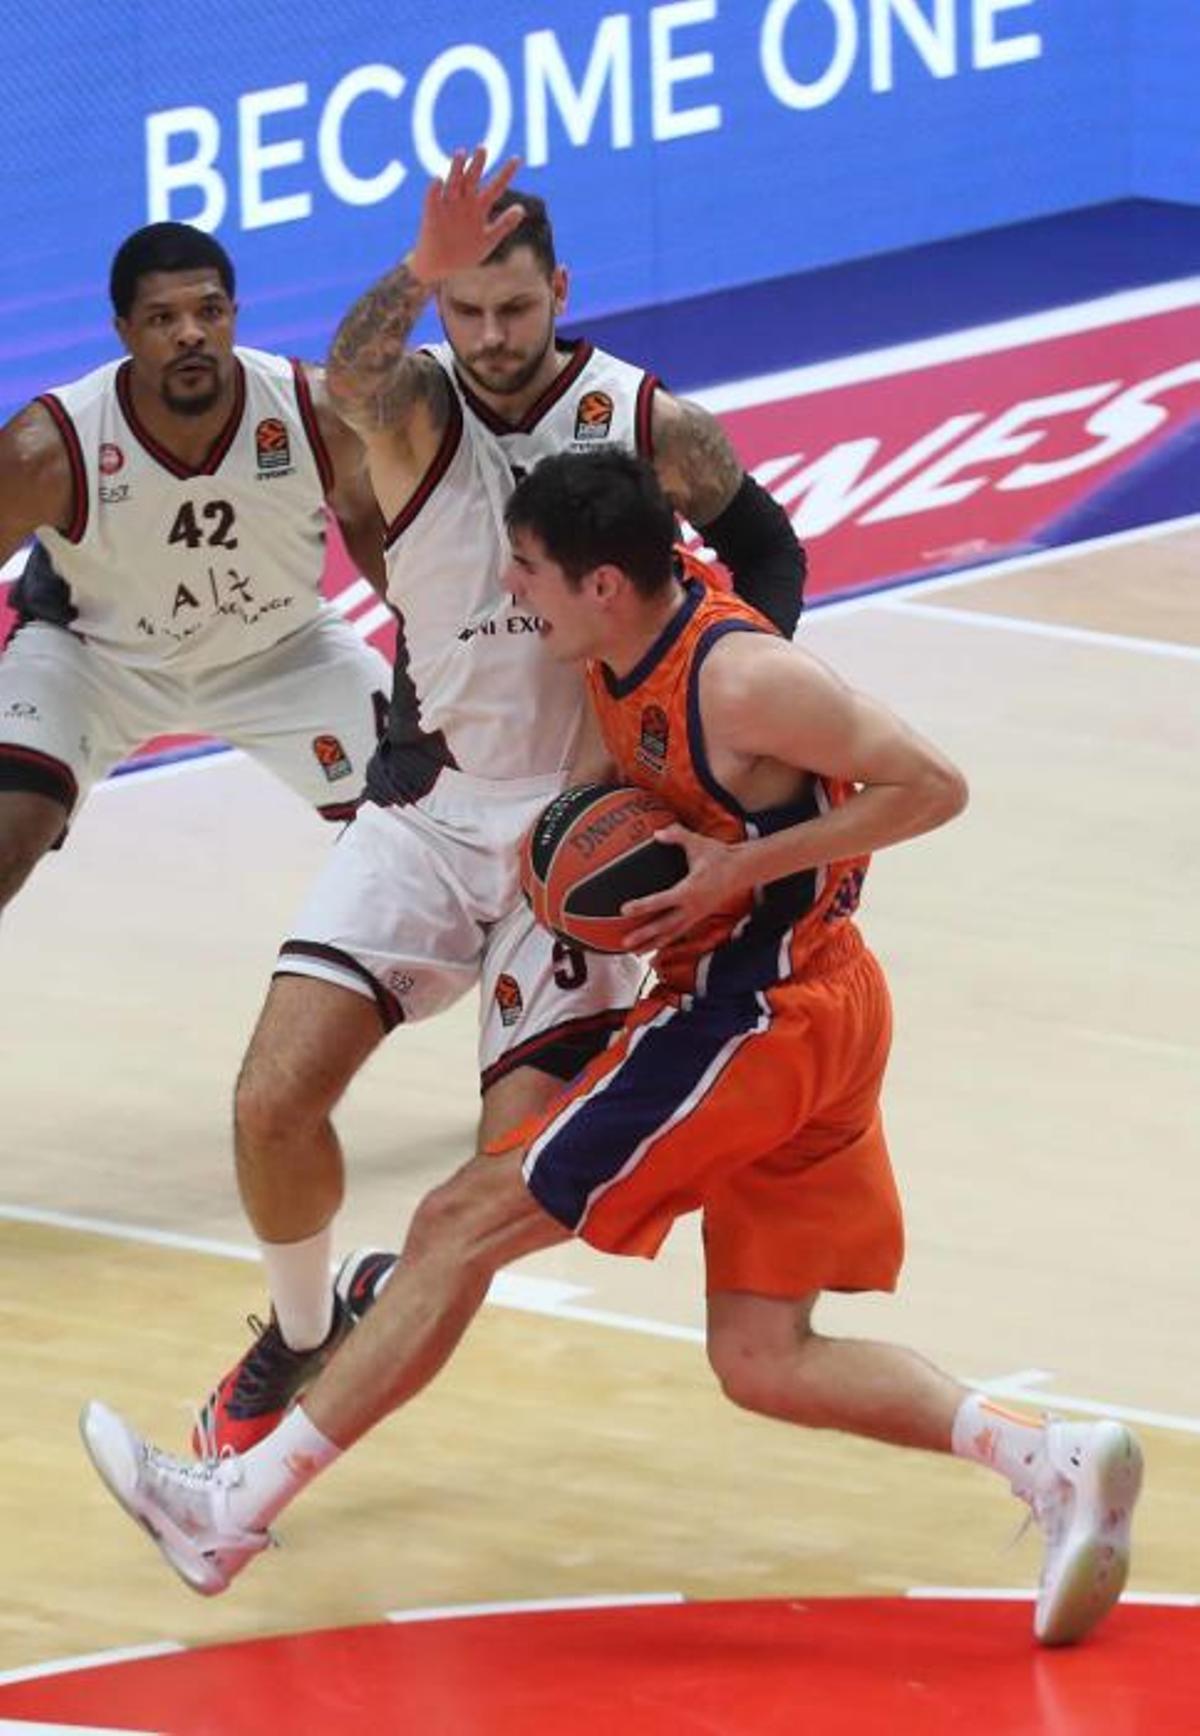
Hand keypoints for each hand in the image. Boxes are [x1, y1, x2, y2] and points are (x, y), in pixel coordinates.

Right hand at [408, 148, 524, 283]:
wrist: (440, 265)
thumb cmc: (465, 253)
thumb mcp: (488, 240)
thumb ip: (504, 225)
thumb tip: (522, 209)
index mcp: (480, 207)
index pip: (496, 186)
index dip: (506, 173)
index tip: (517, 159)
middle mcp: (464, 201)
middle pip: (473, 178)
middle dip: (477, 164)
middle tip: (483, 148)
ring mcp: (448, 205)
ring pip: (453, 182)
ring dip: (456, 168)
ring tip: (461, 153)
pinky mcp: (432, 212)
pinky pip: (433, 197)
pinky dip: (435, 188)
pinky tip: (439, 179)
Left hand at [620, 823, 747, 952]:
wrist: (744, 870)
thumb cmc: (720, 856)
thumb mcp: (698, 843)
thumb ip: (677, 836)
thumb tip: (657, 832)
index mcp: (690, 890)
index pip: (661, 901)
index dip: (642, 906)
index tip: (624, 910)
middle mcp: (692, 907)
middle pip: (664, 926)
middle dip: (643, 935)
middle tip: (624, 943)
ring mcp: (696, 915)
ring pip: (671, 934)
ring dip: (652, 944)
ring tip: (635, 953)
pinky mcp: (699, 918)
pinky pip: (679, 933)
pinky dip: (665, 942)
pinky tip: (654, 948)